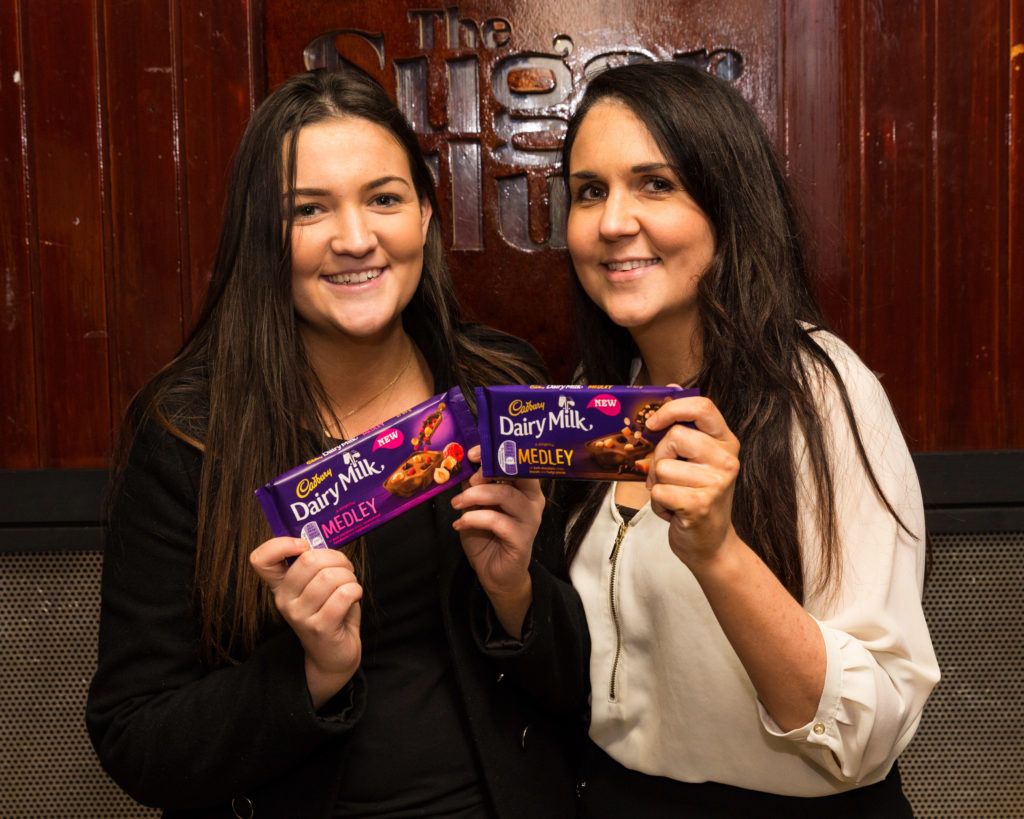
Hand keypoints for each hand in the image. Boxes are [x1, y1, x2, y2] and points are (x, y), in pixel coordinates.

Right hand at [250, 537, 361, 707]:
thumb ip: (314, 563)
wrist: (333, 656)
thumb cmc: (329, 612)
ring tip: (350, 586)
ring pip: (330, 577)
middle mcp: (284, 600)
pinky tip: (354, 597)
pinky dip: (355, 590)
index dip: (281, 544)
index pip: (260, 559)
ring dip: (349, 577)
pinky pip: (343, 595)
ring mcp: (300, 616)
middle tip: (344, 569)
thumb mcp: (316, 585)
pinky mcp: (320, 628)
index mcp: (281, 586)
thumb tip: (319, 538)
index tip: (304, 545)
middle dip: (337, 559)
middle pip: (309, 560)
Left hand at [450, 446, 544, 636]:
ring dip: (474, 496)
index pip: (517, 461)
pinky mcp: (522, 538)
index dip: (495, 453)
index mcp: (525, 488)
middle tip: (466, 480)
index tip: (472, 454)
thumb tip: (464, 463)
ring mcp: (530, 519)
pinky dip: (474, 519)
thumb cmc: (487, 536)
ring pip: (504, 495)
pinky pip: (497, 521)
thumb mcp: (476, 505)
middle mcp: (533, 500)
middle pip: (516, 473)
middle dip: (487, 471)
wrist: (496, 574)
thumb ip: (474, 485)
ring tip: (457, 505)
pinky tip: (460, 524)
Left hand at [643, 395, 741, 568]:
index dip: (672, 408)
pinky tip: (674, 511)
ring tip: (674, 496)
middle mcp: (727, 459)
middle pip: (674, 436)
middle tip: (669, 477)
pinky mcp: (700, 504)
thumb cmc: (697, 497)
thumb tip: (668, 389)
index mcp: (726, 442)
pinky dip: (658, 504)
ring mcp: (716, 482)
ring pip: (662, 466)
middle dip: (660, 458)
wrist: (711, 544)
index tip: (653, 423)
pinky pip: (659, 491)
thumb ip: (684, 430)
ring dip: (658, 484)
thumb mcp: (697, 461)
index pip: (702, 406)